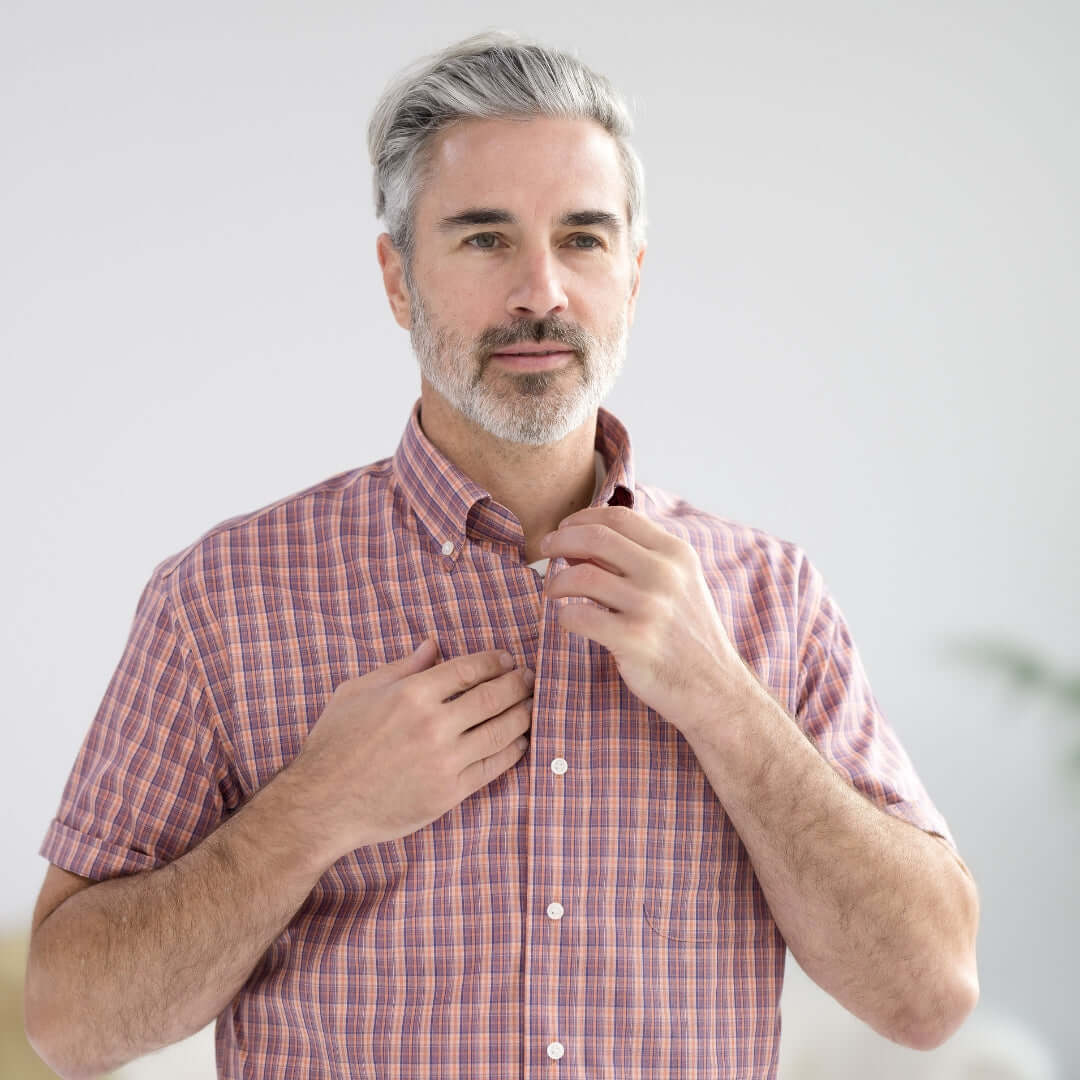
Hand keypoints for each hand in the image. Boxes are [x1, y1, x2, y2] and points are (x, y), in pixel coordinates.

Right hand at [285, 641, 534, 857]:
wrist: (322, 804)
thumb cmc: (334, 744)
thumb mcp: (358, 692)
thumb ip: (401, 667)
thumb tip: (433, 644)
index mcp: (412, 694)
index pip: (469, 669)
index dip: (495, 661)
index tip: (506, 658)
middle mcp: (433, 725)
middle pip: (493, 696)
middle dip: (518, 683)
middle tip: (530, 677)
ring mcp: (444, 761)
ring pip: (501, 731)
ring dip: (524, 714)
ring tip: (532, 704)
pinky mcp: (449, 793)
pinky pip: (493, 767)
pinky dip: (513, 750)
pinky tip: (520, 740)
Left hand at [541, 505, 752, 734]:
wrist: (714, 688)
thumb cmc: (686, 634)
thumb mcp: (677, 584)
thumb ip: (637, 559)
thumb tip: (580, 541)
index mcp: (676, 553)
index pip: (618, 517)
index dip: (582, 518)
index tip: (564, 529)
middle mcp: (665, 574)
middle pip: (594, 537)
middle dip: (560, 540)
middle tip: (546, 551)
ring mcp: (651, 607)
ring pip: (581, 576)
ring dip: (556, 581)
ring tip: (552, 591)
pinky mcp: (635, 640)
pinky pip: (579, 616)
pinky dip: (564, 616)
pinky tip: (568, 620)